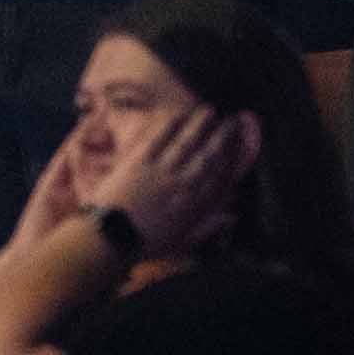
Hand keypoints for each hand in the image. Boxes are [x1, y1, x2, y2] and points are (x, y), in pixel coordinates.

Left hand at [86, 102, 254, 256]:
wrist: (111, 237)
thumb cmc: (146, 243)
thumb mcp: (183, 241)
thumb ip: (208, 227)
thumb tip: (231, 218)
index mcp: (195, 207)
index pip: (223, 177)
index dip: (235, 158)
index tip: (243, 144)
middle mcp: (183, 186)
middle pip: (209, 155)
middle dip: (224, 136)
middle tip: (232, 120)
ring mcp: (161, 171)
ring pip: (187, 142)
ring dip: (200, 124)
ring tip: (209, 111)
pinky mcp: (139, 162)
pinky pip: (159, 138)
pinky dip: (171, 125)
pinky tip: (178, 114)